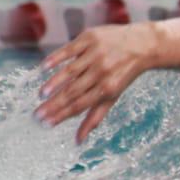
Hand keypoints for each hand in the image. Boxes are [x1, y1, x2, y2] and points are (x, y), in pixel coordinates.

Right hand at [35, 23, 159, 143]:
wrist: (143, 44)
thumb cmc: (123, 73)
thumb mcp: (113, 95)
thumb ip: (94, 116)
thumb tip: (78, 141)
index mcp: (108, 88)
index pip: (80, 105)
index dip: (62, 115)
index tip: (46, 123)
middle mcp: (102, 72)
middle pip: (73, 91)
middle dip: (54, 104)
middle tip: (37, 114)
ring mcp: (96, 54)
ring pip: (71, 71)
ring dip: (54, 83)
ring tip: (41, 94)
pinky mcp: (90, 38)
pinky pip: (69, 49)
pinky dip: (56, 58)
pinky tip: (43, 67)